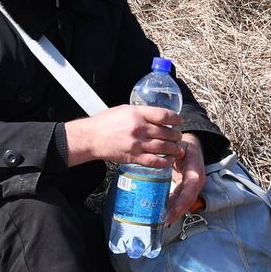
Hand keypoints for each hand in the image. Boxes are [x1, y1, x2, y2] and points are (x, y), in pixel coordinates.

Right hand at [64, 105, 184, 168]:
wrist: (91, 137)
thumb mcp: (124, 109)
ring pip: (163, 147)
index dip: (175, 119)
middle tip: (179, 136)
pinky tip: (169, 160)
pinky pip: (154, 161)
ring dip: (174, 149)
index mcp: (137, 114)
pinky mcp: (133, 157)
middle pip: (166, 132)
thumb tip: (157, 116)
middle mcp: (139, 128)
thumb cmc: (105, 122)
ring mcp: (137, 144)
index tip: (179, 121)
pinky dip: (164, 161)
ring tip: (178, 148)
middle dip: (176, 135)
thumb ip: (141, 113)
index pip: (163, 115)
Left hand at [163, 133, 205, 225]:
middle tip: (165, 220)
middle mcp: (196, 181)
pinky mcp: (185, 190)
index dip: (183, 199)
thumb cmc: (183, 147)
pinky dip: (172, 208)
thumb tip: (159, 160)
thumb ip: (170, 154)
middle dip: (178, 210)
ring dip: (175, 212)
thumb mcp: (178, 147)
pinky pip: (180, 200)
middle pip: (189, 199)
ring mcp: (192, 187)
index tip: (173, 209)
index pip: (191, 187)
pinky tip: (162, 214)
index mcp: (195, 170)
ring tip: (162, 220)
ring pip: (185, 202)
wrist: (189, 147)